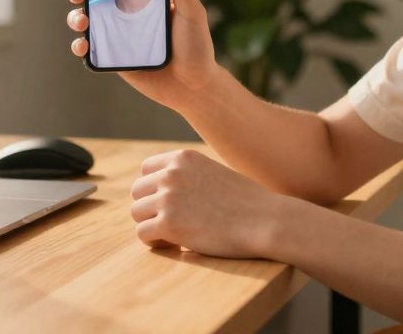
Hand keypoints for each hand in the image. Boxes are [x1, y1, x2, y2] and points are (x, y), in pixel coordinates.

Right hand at [66, 0, 219, 111]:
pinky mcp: (114, 58)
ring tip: (82, 21)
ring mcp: (119, 37)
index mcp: (144, 0)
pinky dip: (80, 46)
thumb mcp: (190, 11)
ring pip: (86, 21)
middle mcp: (128, 15)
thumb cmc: (197, 47)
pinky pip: (91, 50)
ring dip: (75, 17)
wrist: (193, 87)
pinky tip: (82, 45)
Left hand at [130, 148, 286, 258]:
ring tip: (176, 235)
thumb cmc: (245, 202)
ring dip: (152, 226)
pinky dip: (156, 242)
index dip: (154, 189)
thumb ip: (186, 176)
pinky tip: (177, 244)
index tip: (170, 204)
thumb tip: (159, 192)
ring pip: (137, 213)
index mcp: (182, 158)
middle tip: (173, 223)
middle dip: (151, 209)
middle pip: (137, 192)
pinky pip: (143, 234)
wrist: (265, 221)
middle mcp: (171, 173)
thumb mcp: (212, 173)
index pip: (146, 170)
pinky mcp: (169, 223)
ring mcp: (168, 198)